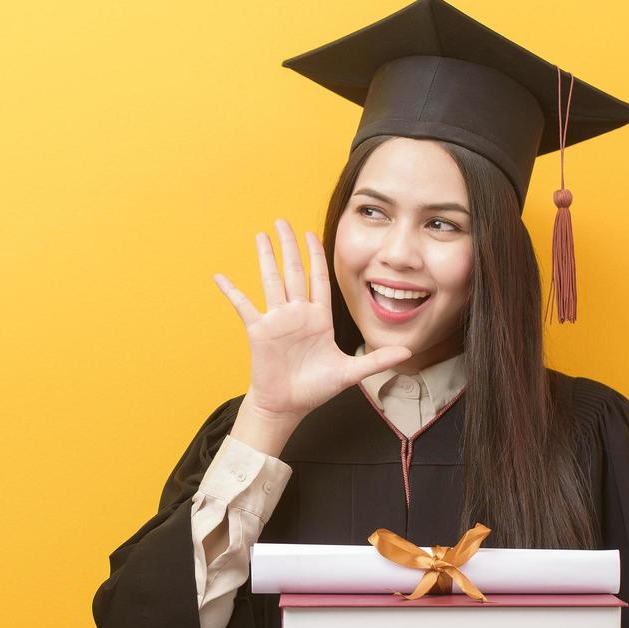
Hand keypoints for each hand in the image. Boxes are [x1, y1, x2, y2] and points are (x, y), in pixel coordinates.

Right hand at [213, 219, 411, 420]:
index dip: (316, 255)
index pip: (318, 278)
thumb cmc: (315, 389)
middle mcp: (296, 314)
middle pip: (292, 271)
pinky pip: (243, 305)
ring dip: (265, 258)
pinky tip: (220, 276)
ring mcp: (276, 320)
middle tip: (282, 221)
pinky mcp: (258, 331)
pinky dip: (231, 291)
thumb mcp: (350, 372)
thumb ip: (377, 360)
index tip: (312, 233)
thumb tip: (409, 353)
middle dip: (289, 246)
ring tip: (260, 235)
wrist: (287, 406)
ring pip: (270, 280)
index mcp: (318, 318)